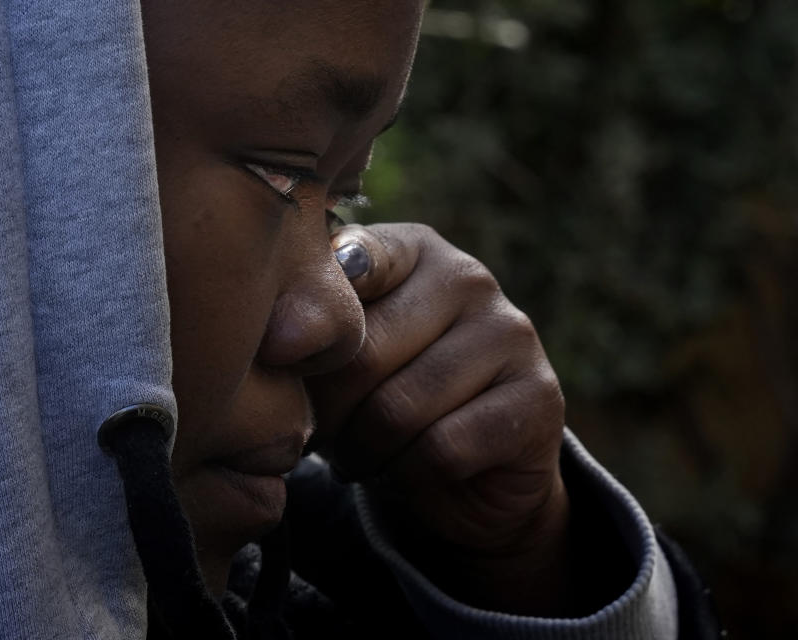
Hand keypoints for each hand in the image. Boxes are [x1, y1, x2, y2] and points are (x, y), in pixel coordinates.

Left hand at [306, 222, 572, 614]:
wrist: (469, 472)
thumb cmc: (384, 397)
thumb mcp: (340, 357)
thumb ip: (315, 335)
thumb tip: (280, 342)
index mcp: (413, 250)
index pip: (352, 262)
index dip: (308, 319)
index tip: (274, 351)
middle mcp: (467, 276)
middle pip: (363, 353)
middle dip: (328, 412)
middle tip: (325, 432)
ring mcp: (511, 332)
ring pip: (400, 408)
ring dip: (364, 451)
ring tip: (361, 455)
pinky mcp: (539, 397)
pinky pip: (443, 449)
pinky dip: (409, 474)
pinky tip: (406, 471)